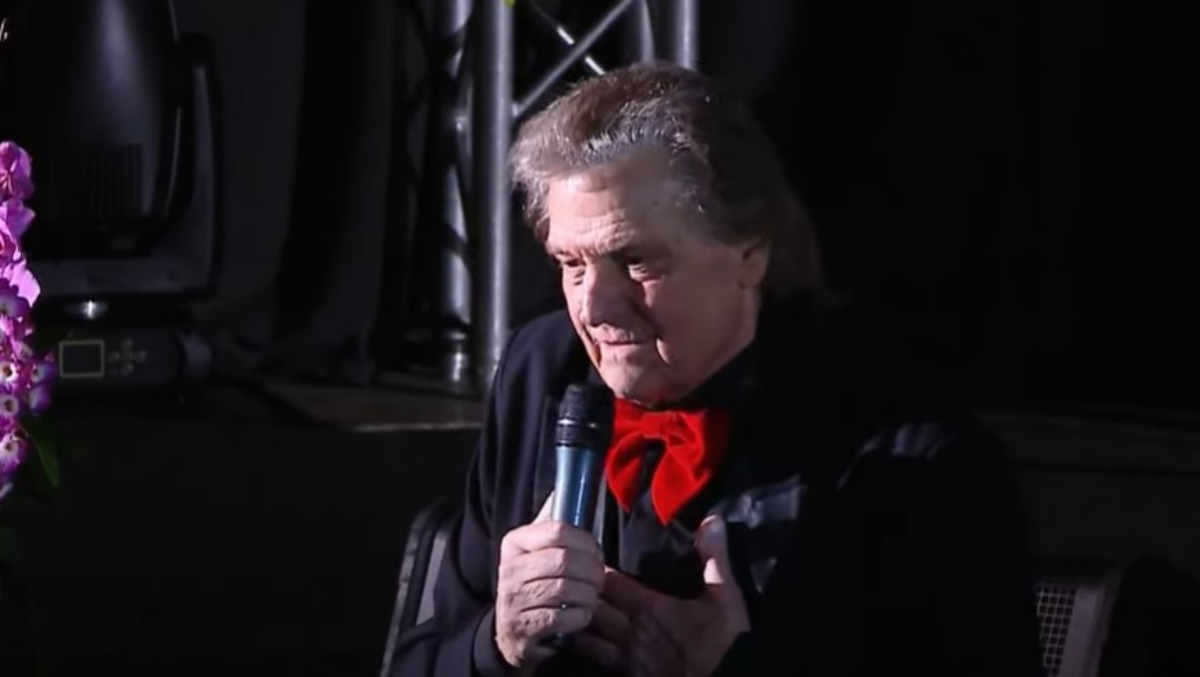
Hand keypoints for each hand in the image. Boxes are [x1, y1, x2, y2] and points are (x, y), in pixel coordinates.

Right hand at [494, 494, 604, 669]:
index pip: (557, 530)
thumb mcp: (536, 551)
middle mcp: (509, 570)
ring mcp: (513, 601)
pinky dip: (581, 615)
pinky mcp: (523, 629)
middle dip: (592, 570)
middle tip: (599, 578)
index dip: (586, 541)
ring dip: (588, 594)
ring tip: (591, 595)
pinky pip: (564, 617)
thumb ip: (551, 524)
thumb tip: (565, 488)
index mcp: (515, 543)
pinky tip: (581, 613)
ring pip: (567, 589)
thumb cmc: (533, 584)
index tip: (595, 552)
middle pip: (565, 560)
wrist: (511, 631)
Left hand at [575, 516, 749, 676]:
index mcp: (647, 606)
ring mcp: (625, 658)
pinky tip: (588, 641)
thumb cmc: (724, 643)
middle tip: (574, 579)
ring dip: (578, 622)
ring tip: (575, 610)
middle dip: (580, 592)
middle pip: (590, 606)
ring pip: (585, 637)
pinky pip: (596, 660)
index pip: (607, 580)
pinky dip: (587, 649)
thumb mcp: (726, 597)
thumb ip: (715, 557)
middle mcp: (629, 631)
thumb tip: (711, 521)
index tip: (589, 556)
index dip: (595, 567)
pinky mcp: (627, 676)